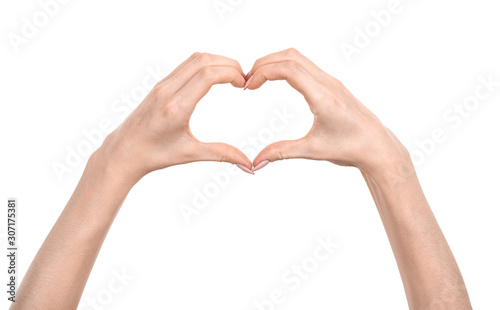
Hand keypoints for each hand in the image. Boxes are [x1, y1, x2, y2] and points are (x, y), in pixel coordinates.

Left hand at [95, 53, 253, 183]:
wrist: (124, 151)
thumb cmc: (154, 155)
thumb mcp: (190, 154)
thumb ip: (222, 154)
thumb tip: (248, 165)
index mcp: (176, 108)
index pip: (208, 75)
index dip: (231, 73)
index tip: (243, 85)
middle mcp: (167, 91)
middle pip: (203, 60)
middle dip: (229, 64)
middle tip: (243, 79)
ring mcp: (162, 85)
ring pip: (194, 59)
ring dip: (218, 61)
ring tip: (233, 77)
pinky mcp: (160, 85)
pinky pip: (186, 65)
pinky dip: (205, 64)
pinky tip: (215, 77)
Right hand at [246, 48, 409, 174]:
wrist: (376, 146)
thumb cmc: (350, 148)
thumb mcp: (313, 151)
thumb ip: (282, 153)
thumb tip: (256, 162)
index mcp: (323, 97)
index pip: (289, 69)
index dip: (264, 72)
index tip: (249, 87)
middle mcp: (327, 83)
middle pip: (290, 56)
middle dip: (264, 63)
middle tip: (247, 81)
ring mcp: (330, 81)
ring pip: (298, 57)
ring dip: (275, 62)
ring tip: (257, 79)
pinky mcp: (331, 84)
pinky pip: (305, 65)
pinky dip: (285, 66)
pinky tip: (276, 80)